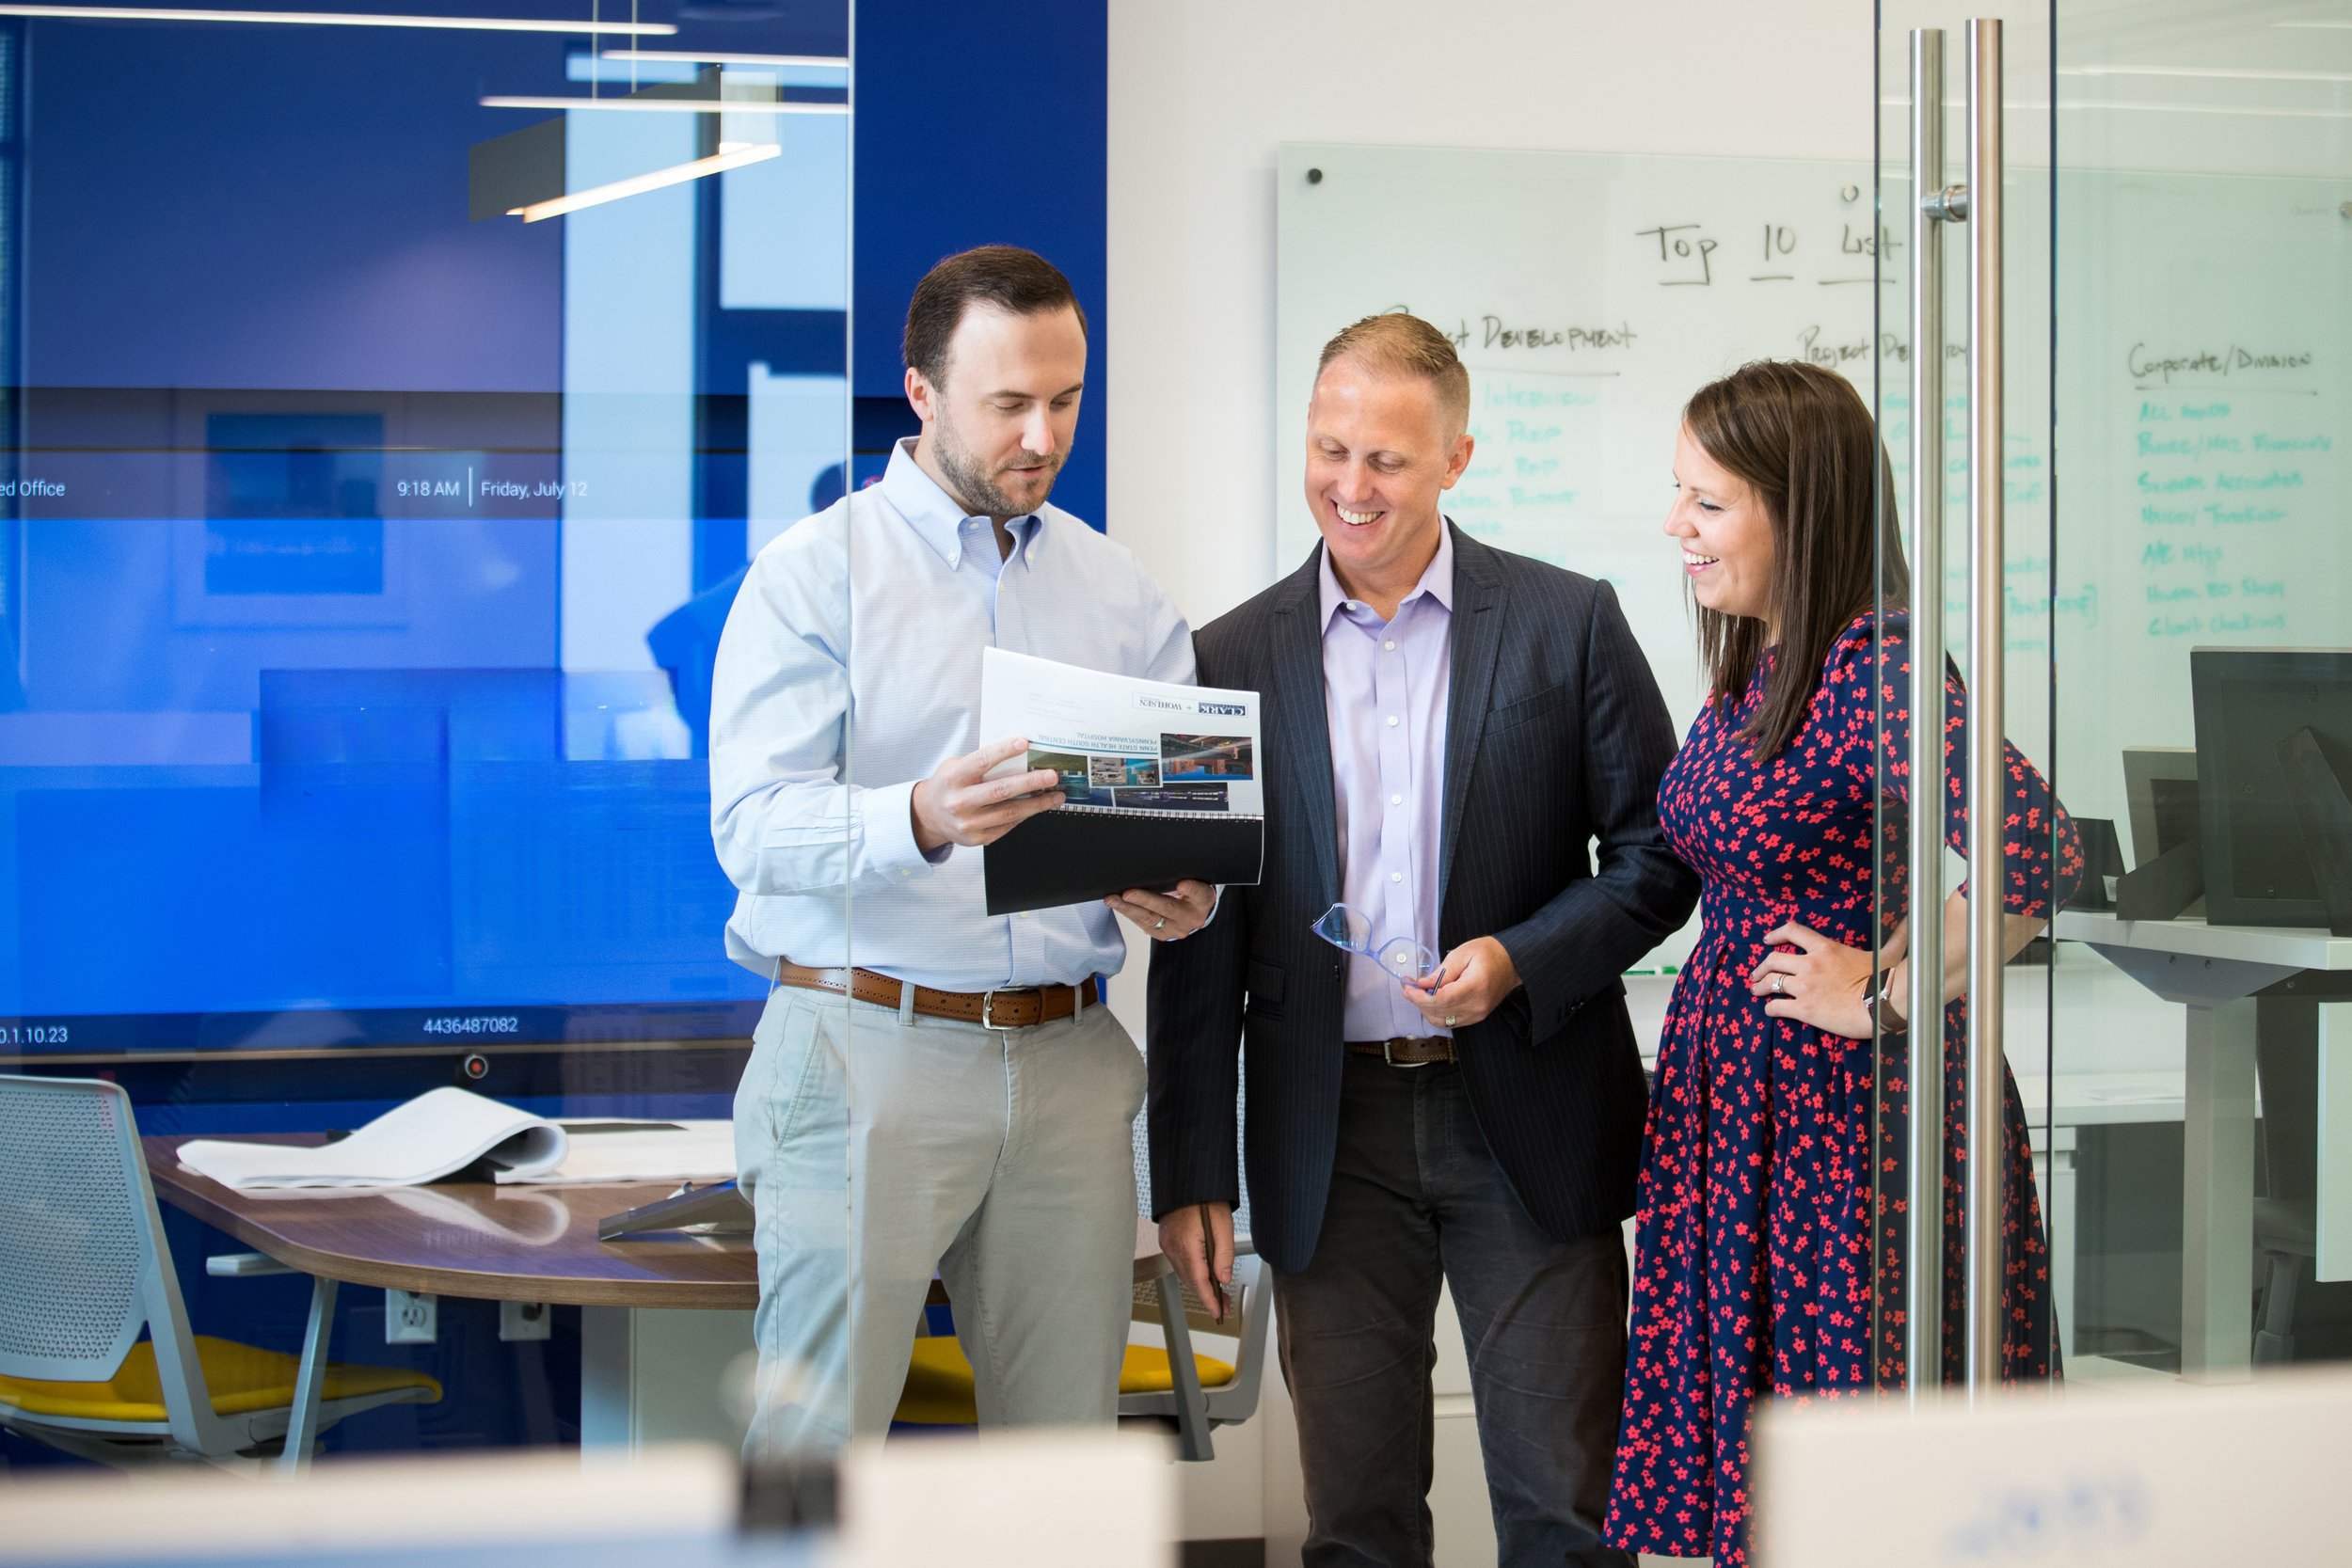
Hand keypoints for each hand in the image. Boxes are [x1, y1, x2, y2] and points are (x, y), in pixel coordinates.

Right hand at [910, 736, 1063, 852]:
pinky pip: (1008, 825)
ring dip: (1037, 803)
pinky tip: (1038, 806)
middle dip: (1030, 782)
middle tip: (1051, 775)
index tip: (1024, 743)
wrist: (929, 816)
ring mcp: (969, 823)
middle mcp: (959, 802)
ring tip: (1057, 795)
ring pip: (1010, 812)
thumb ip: (980, 762)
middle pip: (1000, 790)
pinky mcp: (978, 838)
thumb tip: (1019, 755)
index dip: (1003, 751)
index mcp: (953, 778)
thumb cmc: (949, 785)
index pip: (981, 761)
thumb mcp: (955, 767)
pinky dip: (1026, 815)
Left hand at [1105, 879, 1215, 941]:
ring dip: (1128, 908)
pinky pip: (1143, 924)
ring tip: (1112, 899)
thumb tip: (1154, 863)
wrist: (1194, 911)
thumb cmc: (1191, 890)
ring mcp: (1177, 929)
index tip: (1182, 884)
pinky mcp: (1162, 935)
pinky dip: (1128, 912)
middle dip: (1145, 900)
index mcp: (1203, 899)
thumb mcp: (1194, 879)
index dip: (1191, 889)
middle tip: (1127, 894)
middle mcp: (1192, 917)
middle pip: (1168, 908)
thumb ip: (1180, 874)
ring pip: (1150, 919)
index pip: (1199, 893)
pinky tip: (1117, 904)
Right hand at [1157, 1200, 1235, 1322]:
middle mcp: (1172, 1246)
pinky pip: (1179, 1263)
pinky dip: (1192, 1272)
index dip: (1209, 1300)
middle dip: (1208, 1295)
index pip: (1198, 1280)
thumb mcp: (1223, 1225)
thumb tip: (1223, 1279)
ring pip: (1184, 1273)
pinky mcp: (1166, 1240)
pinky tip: (1204, 1275)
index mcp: (1186, 1244)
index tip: (1217, 1313)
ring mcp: (1167, 1243)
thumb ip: (1224, 1255)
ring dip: (1200, 1284)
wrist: (1188, 1181)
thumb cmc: (1206, 1199)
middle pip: (1190, 1280)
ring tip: (1219, 1293)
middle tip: (1225, 1306)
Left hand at [1405, 935, 1521, 1031]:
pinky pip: (1449, 1021)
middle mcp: (1477, 1006)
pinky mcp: (1475, 1017)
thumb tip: (1421, 985)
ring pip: (1441, 1021)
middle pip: (1439, 1012)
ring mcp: (1477, 1014)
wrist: (1511, 963)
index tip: (1408, 988)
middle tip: (1408, 986)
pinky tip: (1430, 999)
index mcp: (1476, 987)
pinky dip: (1435, 1012)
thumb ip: (1441, 972)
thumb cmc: (1489, 953)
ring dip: (1425, 1008)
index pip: (1442, 1000)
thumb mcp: (1462, 953)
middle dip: (1418, 1001)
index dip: (1420, 997)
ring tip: (1417, 991)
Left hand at [1748, 922, 1879, 1039]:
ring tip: (1756, 990)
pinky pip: (1777, 1007)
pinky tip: (1770, 1010)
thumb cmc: (1885, 980)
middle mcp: (1810, 964)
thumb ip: (1892, 937)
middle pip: (1773, 960)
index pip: (1793, 931)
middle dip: (1761, 967)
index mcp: (1825, 948)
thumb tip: (1908, 922)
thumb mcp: (1884, 953)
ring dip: (1760, 986)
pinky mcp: (1804, 1009)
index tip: (1768, 940)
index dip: (1776, 934)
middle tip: (1756, 974)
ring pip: (1771, 982)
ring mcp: (1805, 987)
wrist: (1884, 1006)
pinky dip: (1770, 1008)